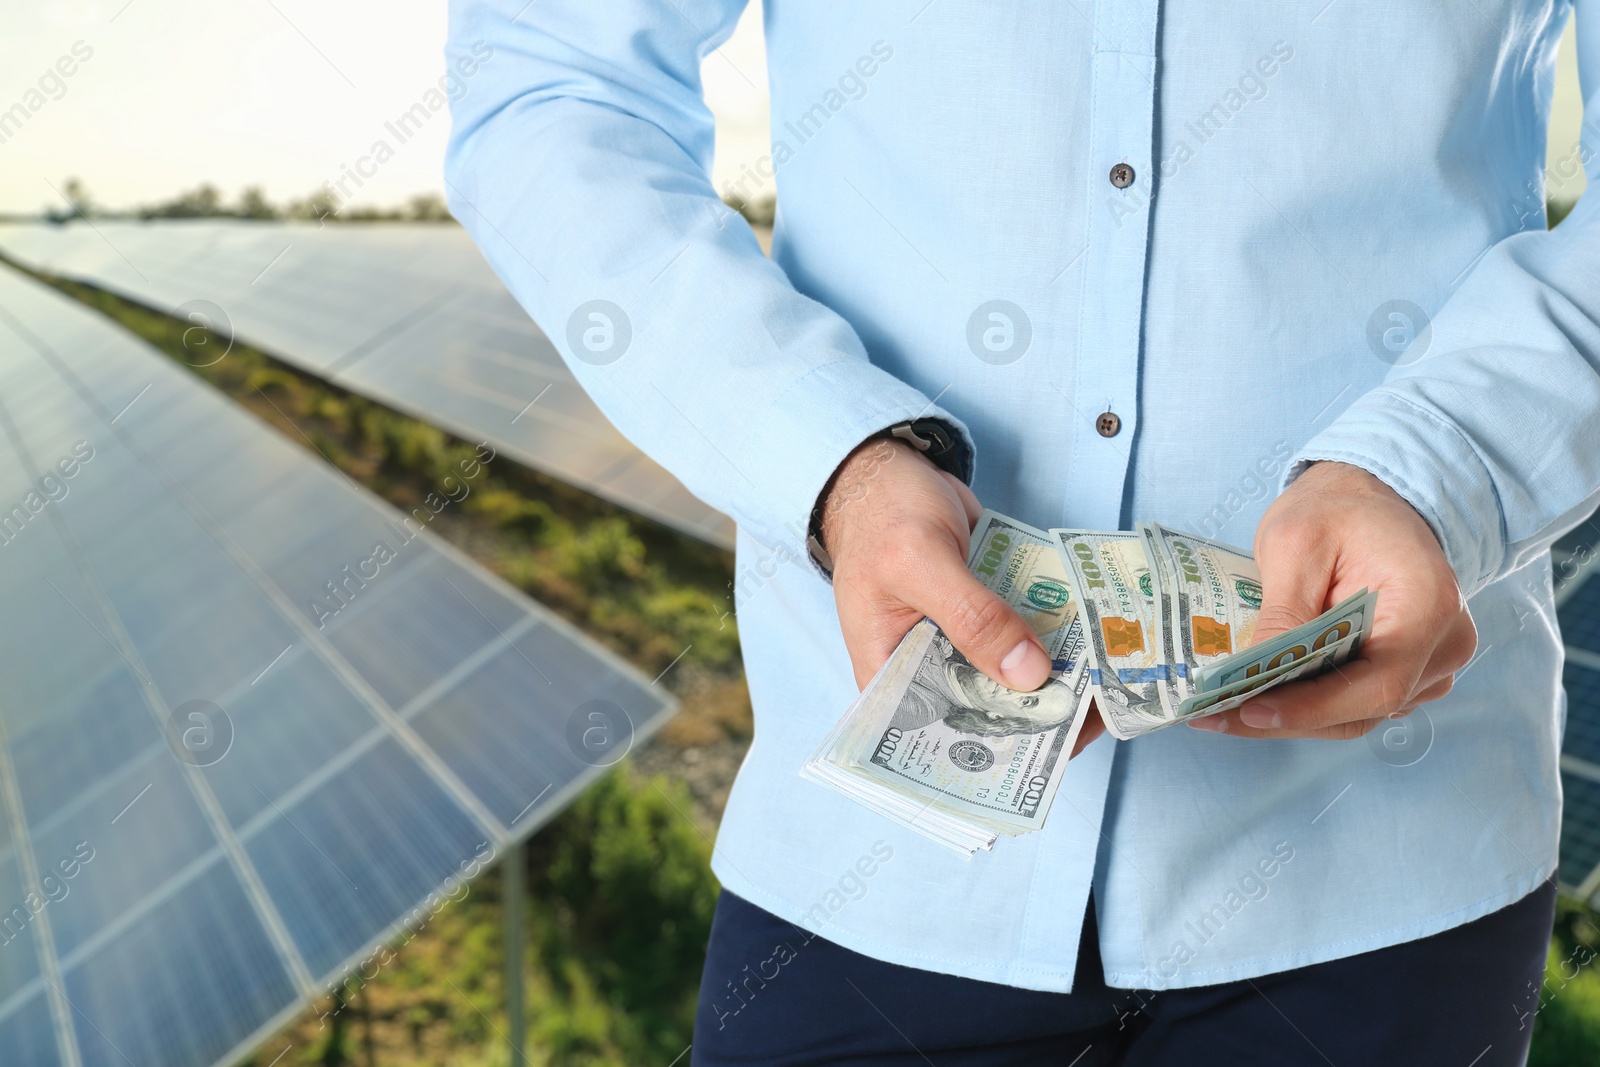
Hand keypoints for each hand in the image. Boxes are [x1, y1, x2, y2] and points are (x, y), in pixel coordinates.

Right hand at [821, 437, 1104, 757]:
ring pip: (1016, 672)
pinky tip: (1101, 639)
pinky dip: (1060, 633)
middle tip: (1105, 709)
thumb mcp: (921, 562)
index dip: (999, 751)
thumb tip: (1029, 674)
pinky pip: (1028, 634)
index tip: (1056, 753)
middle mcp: (928, 670)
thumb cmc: (882, 515)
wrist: (889, 469)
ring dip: (1062, 673)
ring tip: (1117, 678)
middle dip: (1044, 711)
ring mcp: (962, 642)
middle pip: (990, 709)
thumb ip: (972, 616)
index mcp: (892, 677)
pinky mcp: (990, 613)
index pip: (945, 734)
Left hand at [1188, 461, 1475, 739]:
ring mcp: (1431, 664)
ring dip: (1289, 716)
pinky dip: (1306, 703)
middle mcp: (1444, 645)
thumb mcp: (1296, 544)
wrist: (1371, 498)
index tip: (1250, 711)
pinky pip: (1355, 702)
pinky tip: (1254, 696)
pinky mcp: (1408, 672)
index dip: (1313, 707)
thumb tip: (1256, 673)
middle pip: (1363, 708)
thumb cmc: (1338, 511)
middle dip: (1285, 718)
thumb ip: (1284, 611)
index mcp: (1429, 605)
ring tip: (1219, 711)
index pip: (1378, 683)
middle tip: (1211, 717)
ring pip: (1356, 713)